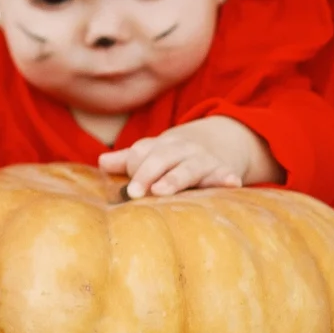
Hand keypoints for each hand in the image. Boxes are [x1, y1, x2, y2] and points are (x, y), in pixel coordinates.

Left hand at [99, 116, 283, 197]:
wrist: (220, 140)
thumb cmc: (176, 154)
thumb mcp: (154, 153)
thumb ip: (128, 159)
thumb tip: (101, 162)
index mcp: (160, 146)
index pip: (142, 153)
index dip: (134, 167)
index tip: (127, 187)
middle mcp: (180, 150)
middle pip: (161, 158)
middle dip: (147, 174)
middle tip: (134, 192)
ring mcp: (203, 159)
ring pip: (188, 168)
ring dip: (175, 177)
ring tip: (162, 190)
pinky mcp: (224, 171)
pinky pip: (226, 174)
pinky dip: (228, 177)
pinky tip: (232, 182)